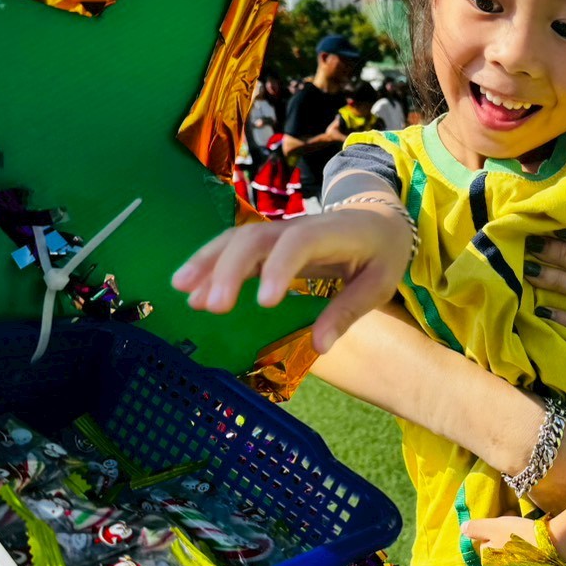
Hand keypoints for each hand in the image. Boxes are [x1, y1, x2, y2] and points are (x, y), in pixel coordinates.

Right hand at [171, 204, 412, 350]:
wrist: (378, 218)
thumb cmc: (381, 253)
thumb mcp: (379, 283)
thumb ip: (348, 311)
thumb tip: (319, 347)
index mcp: (332, 233)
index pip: (299, 242)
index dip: (279, 268)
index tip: (264, 303)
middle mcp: (298, 226)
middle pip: (256, 237)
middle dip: (230, 269)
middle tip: (212, 306)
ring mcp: (280, 232)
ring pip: (237, 238)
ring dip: (208, 262)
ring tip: (183, 291)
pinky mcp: (268, 243)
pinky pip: (234, 247)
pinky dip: (210, 264)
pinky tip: (189, 288)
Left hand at [463, 515, 565, 565]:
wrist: (558, 548)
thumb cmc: (522, 535)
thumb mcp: (495, 525)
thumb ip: (476, 528)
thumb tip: (462, 529)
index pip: (487, 548)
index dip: (497, 535)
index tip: (510, 528)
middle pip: (502, 562)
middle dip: (508, 551)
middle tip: (523, 537)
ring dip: (523, 563)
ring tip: (536, 548)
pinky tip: (545, 562)